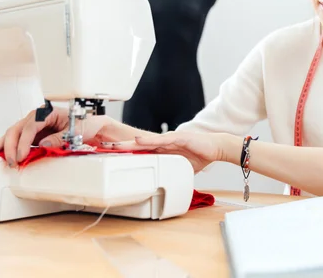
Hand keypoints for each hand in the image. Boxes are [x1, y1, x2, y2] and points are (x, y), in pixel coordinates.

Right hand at [0, 106, 111, 166]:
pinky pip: (16, 139)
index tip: (22, 155)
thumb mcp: (75, 131)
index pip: (30, 127)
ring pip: (12, 134)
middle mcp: (37, 117)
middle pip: (16, 129)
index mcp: (47, 113)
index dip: (24, 143)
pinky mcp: (32, 134)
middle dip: (10, 146)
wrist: (91, 125)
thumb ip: (59, 138)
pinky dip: (4, 145)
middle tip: (12, 162)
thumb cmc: (84, 124)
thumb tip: (43, 144)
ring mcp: (33, 125)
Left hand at [109, 131, 227, 172]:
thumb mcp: (181, 168)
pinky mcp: (178, 138)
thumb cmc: (202, 155)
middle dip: (122, 146)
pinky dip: (148, 140)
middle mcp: (164, 142)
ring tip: (115, 145)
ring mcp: (170, 139)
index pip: (142, 150)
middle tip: (105, 148)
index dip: (127, 152)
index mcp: (163, 149)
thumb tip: (165, 184)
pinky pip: (160, 140)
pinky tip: (137, 140)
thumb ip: (171, 172)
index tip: (112, 155)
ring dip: (130, 143)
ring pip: (145, 141)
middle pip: (138, 144)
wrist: (217, 148)